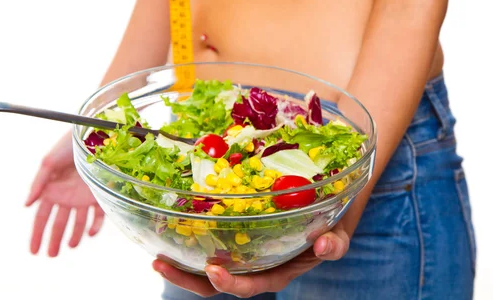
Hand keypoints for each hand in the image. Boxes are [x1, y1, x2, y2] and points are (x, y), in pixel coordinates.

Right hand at [26, 132, 104, 256]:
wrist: (93, 135)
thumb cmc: (68, 146)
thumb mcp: (49, 163)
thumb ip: (38, 183)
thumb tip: (26, 205)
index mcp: (52, 190)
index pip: (42, 217)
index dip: (37, 234)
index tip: (33, 251)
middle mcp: (68, 196)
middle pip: (59, 223)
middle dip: (54, 240)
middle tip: (51, 256)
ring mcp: (84, 196)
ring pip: (79, 222)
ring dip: (75, 235)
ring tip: (70, 246)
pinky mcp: (100, 193)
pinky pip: (99, 214)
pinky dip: (96, 225)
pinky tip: (91, 234)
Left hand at [153, 223, 349, 297]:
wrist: (325, 208)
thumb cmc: (330, 224)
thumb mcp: (337, 234)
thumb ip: (334, 243)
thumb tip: (326, 246)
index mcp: (278, 270)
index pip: (250, 285)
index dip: (231, 283)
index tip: (212, 270)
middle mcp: (255, 265)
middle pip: (218, 281)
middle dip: (187, 278)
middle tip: (160, 264)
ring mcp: (243, 251)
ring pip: (207, 264)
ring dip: (181, 262)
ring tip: (156, 254)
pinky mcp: (236, 233)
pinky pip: (211, 240)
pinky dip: (191, 238)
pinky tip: (172, 224)